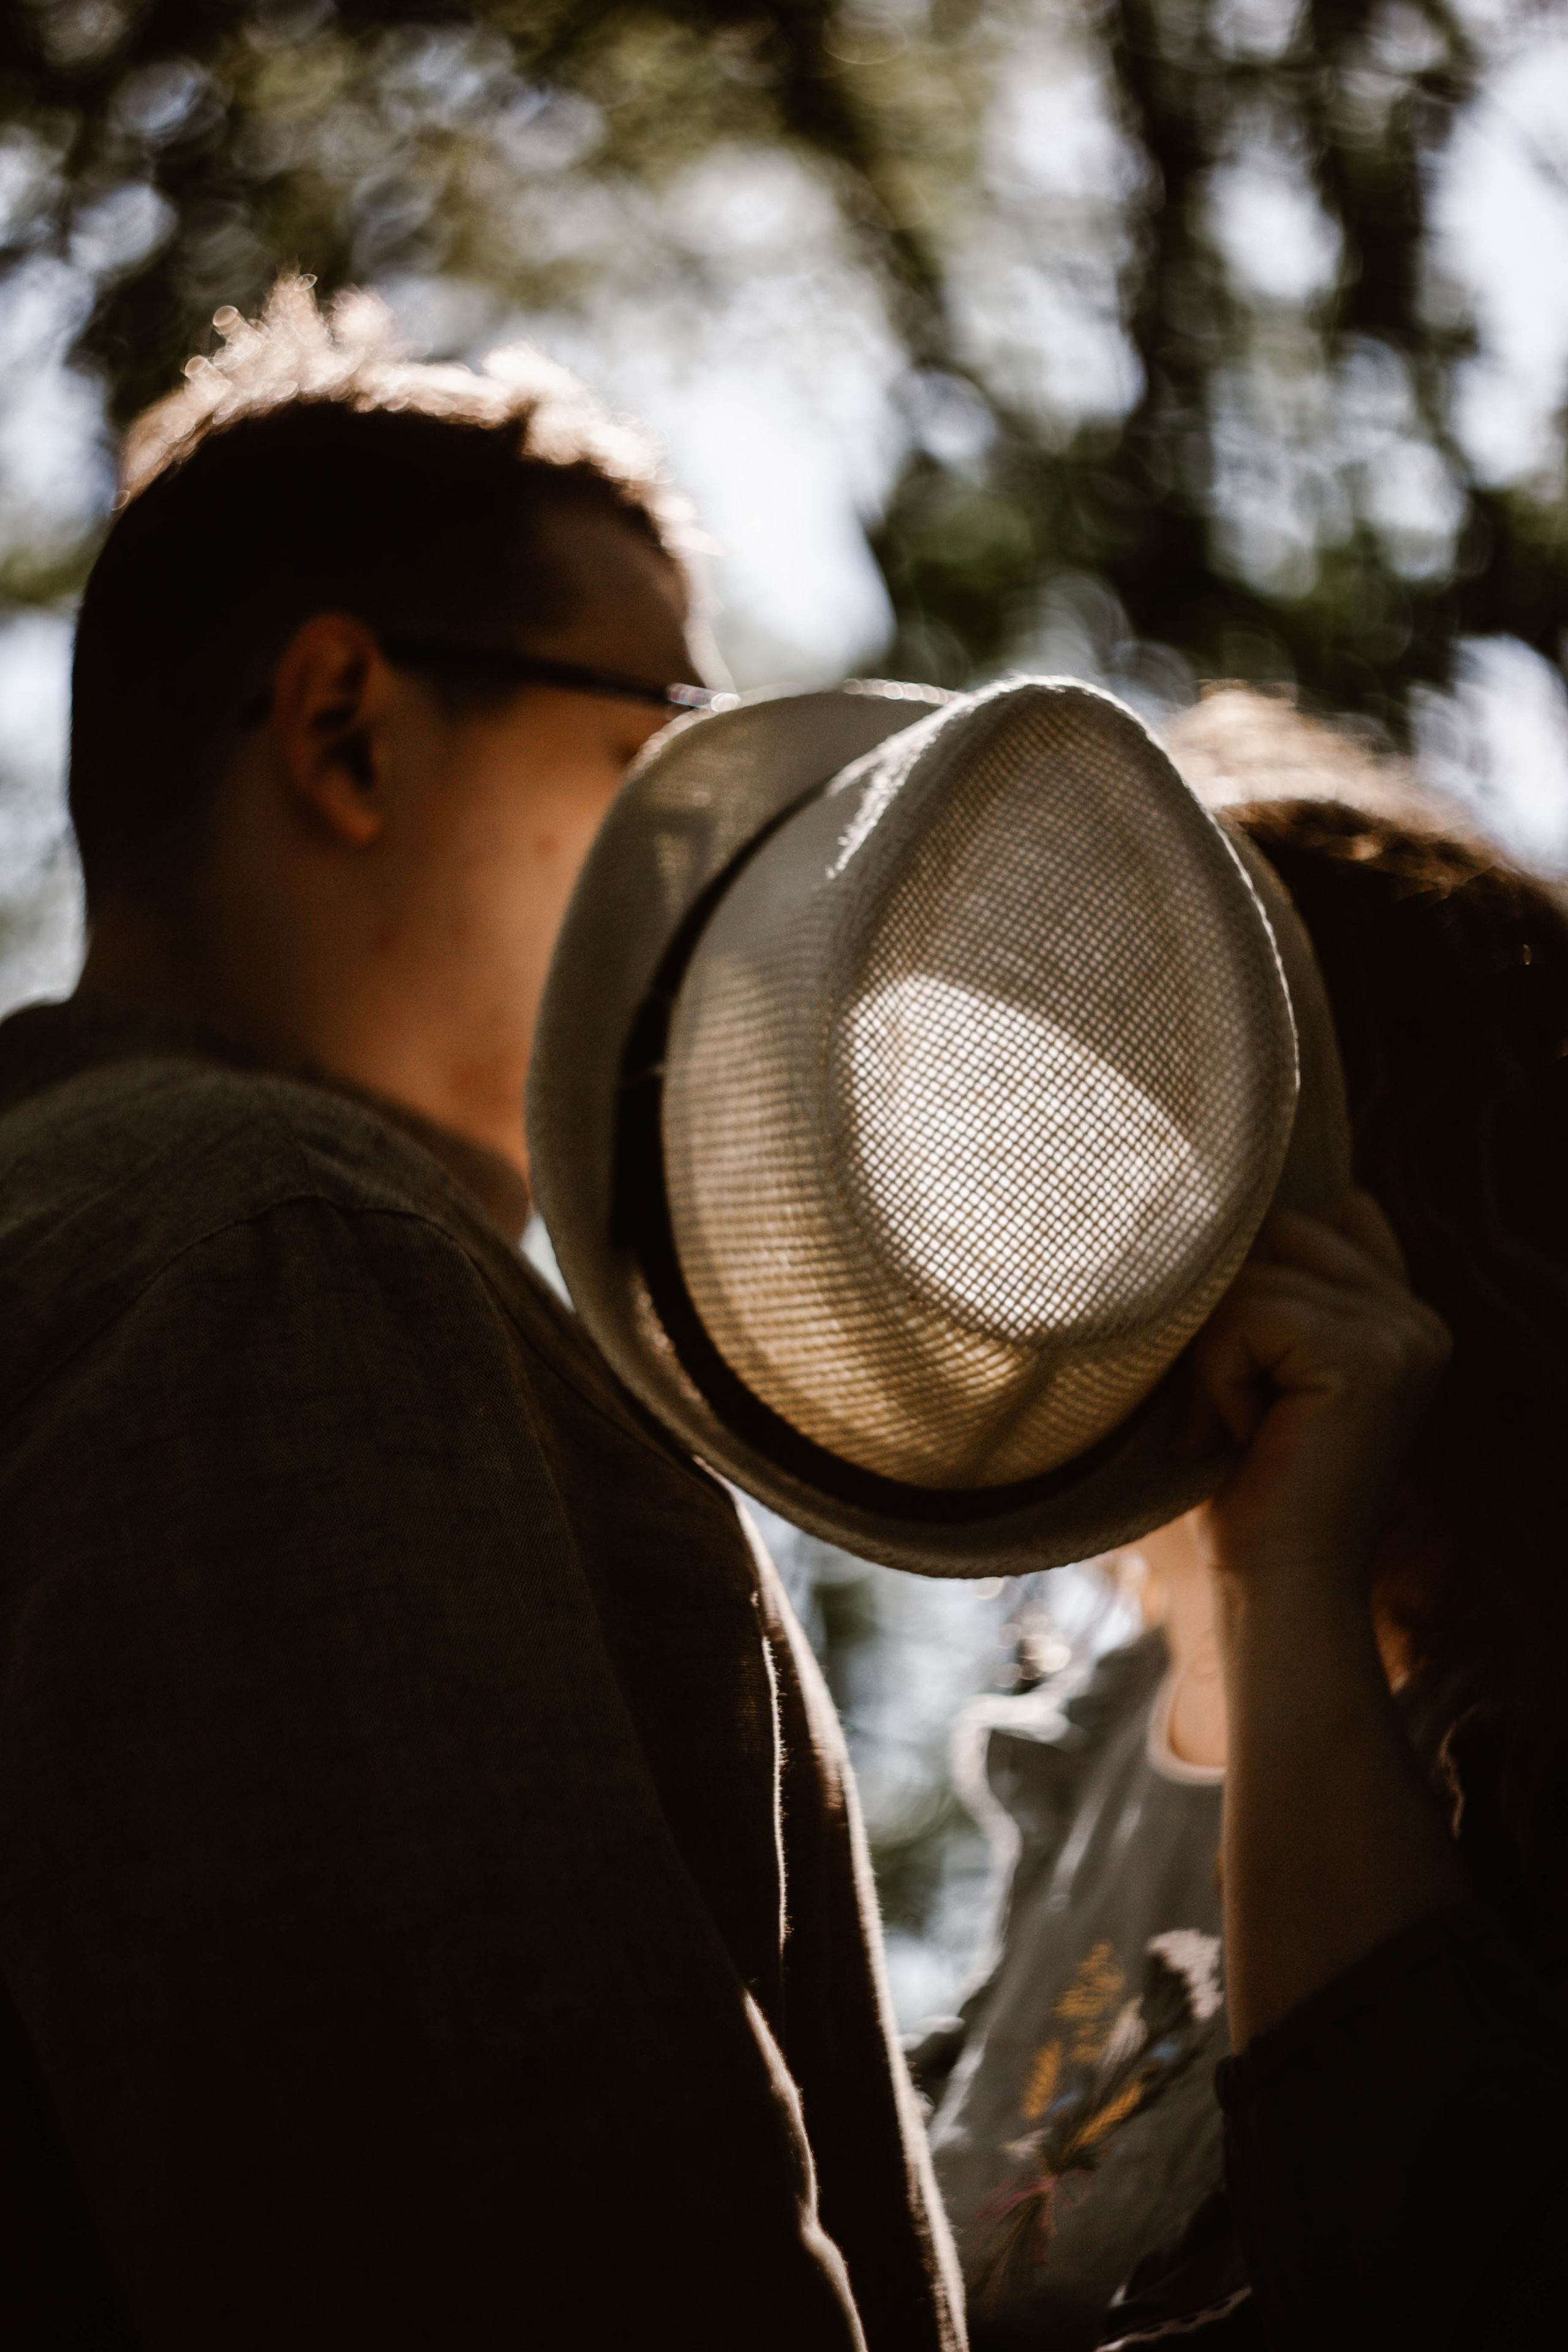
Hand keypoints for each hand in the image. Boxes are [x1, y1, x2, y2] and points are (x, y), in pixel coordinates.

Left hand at [1189, 1191, 1451, 1591]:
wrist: (1279, 1584)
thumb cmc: (1247, 1484)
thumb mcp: (1263, 1368)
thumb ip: (1272, 1293)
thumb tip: (1217, 1210)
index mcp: (1400, 1315)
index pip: (1320, 1216)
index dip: (1255, 1261)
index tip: (1233, 1343)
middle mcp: (1415, 1317)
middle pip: (1276, 1233)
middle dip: (1224, 1313)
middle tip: (1224, 1404)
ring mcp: (1401, 1334)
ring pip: (1253, 1276)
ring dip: (1213, 1355)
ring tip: (1233, 1425)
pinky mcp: (1368, 1357)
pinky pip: (1249, 1315)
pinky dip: (1218, 1375)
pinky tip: (1240, 1434)